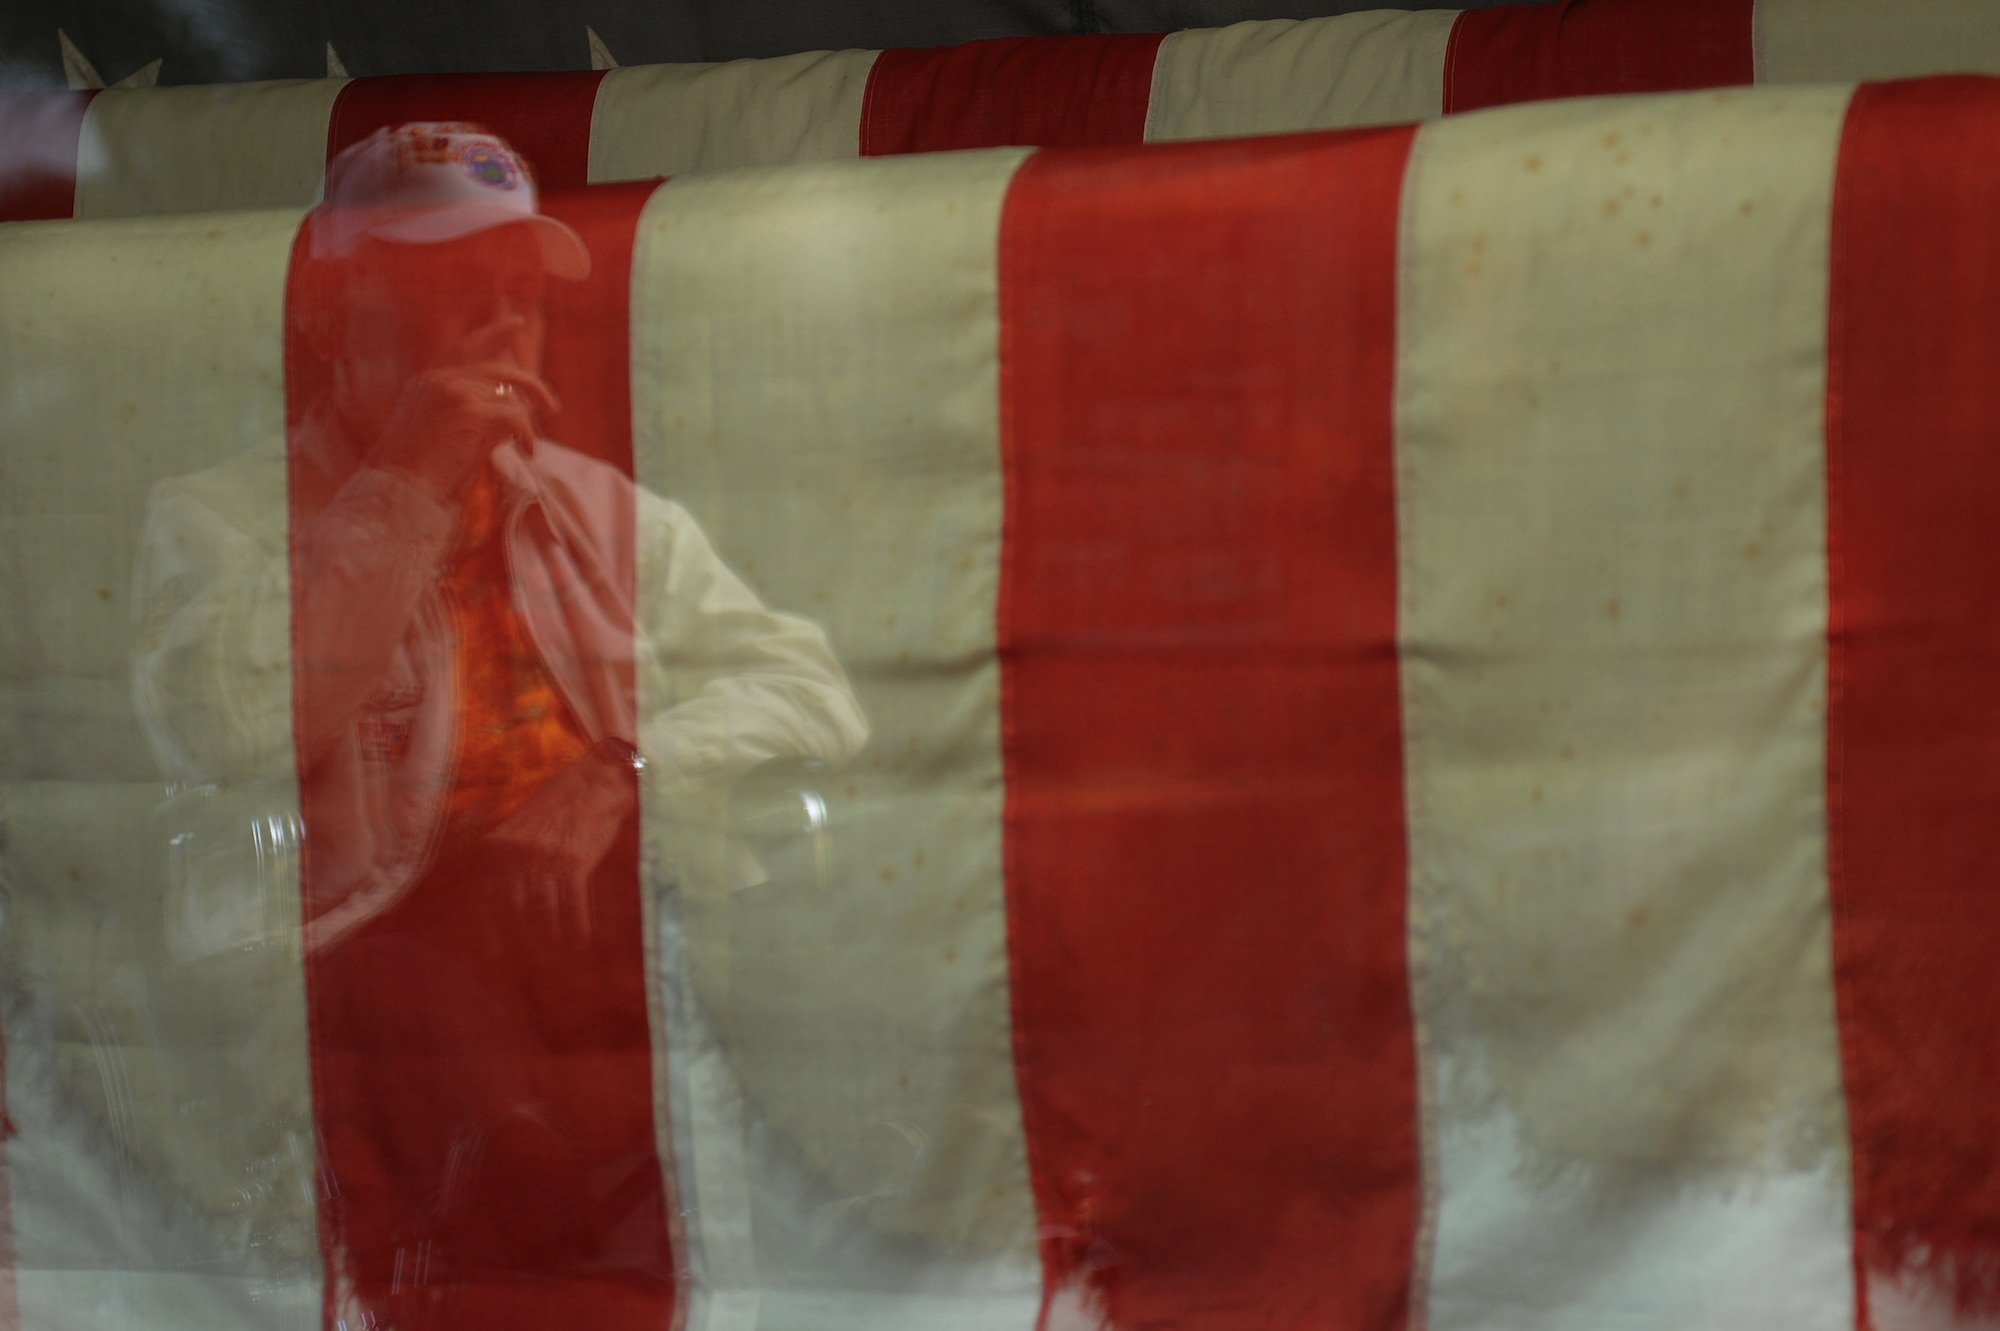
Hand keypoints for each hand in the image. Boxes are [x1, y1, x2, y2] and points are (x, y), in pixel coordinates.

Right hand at [370, 323, 559, 501]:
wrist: (399, 485)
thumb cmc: (420, 470)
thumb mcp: (446, 431)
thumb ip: (476, 413)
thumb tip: (516, 409)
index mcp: (429, 382)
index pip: (466, 347)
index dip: (494, 333)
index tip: (518, 323)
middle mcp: (440, 379)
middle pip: (499, 368)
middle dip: (532, 384)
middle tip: (552, 407)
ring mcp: (454, 390)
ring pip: (510, 397)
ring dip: (525, 425)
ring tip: (528, 448)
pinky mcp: (468, 409)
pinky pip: (515, 415)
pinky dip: (527, 435)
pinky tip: (528, 452)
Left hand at [478, 739, 638, 942]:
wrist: (595, 783)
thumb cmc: (557, 808)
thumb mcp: (519, 830)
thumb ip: (503, 860)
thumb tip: (493, 900)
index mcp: (497, 848)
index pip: (484, 900)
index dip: (487, 931)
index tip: (490, 954)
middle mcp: (517, 855)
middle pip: (512, 913)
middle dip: (518, 943)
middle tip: (524, 966)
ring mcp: (546, 859)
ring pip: (543, 914)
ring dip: (550, 941)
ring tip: (555, 961)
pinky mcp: (575, 862)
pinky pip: (574, 906)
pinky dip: (578, 927)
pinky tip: (583, 940)